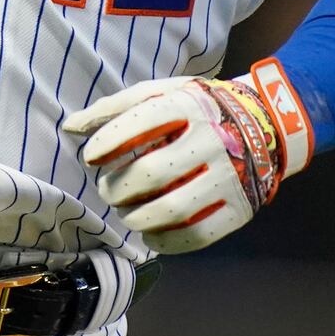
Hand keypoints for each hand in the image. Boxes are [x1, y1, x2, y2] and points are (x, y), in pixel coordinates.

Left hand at [62, 75, 285, 253]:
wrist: (264, 124)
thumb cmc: (196, 108)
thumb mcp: (161, 94)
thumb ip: (114, 108)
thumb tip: (70, 127)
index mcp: (189, 105)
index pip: (142, 121)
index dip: (108, 141)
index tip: (90, 157)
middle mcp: (211, 139)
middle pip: (151, 172)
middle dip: (117, 188)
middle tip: (107, 190)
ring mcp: (229, 177)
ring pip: (171, 209)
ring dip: (136, 218)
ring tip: (126, 212)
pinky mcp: (239, 209)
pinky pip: (197, 235)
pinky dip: (165, 241)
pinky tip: (150, 232)